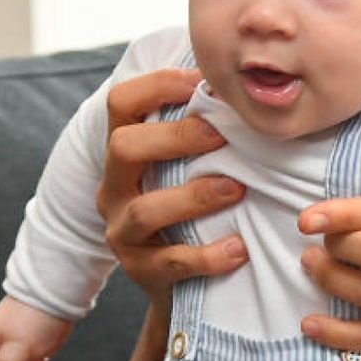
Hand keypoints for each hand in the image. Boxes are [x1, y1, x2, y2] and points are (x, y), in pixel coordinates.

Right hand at [98, 67, 248, 315]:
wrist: (182, 282)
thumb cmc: (193, 206)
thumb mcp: (186, 164)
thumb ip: (203, 126)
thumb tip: (246, 78)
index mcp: (124, 151)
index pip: (122, 102)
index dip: (158, 84)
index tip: (202, 80)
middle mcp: (114, 187)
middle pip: (122, 147)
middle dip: (175, 137)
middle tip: (223, 134)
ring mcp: (122, 231)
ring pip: (144, 209)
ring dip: (195, 196)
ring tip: (238, 189)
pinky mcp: (141, 271)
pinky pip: (170, 263)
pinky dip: (207, 256)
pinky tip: (239, 248)